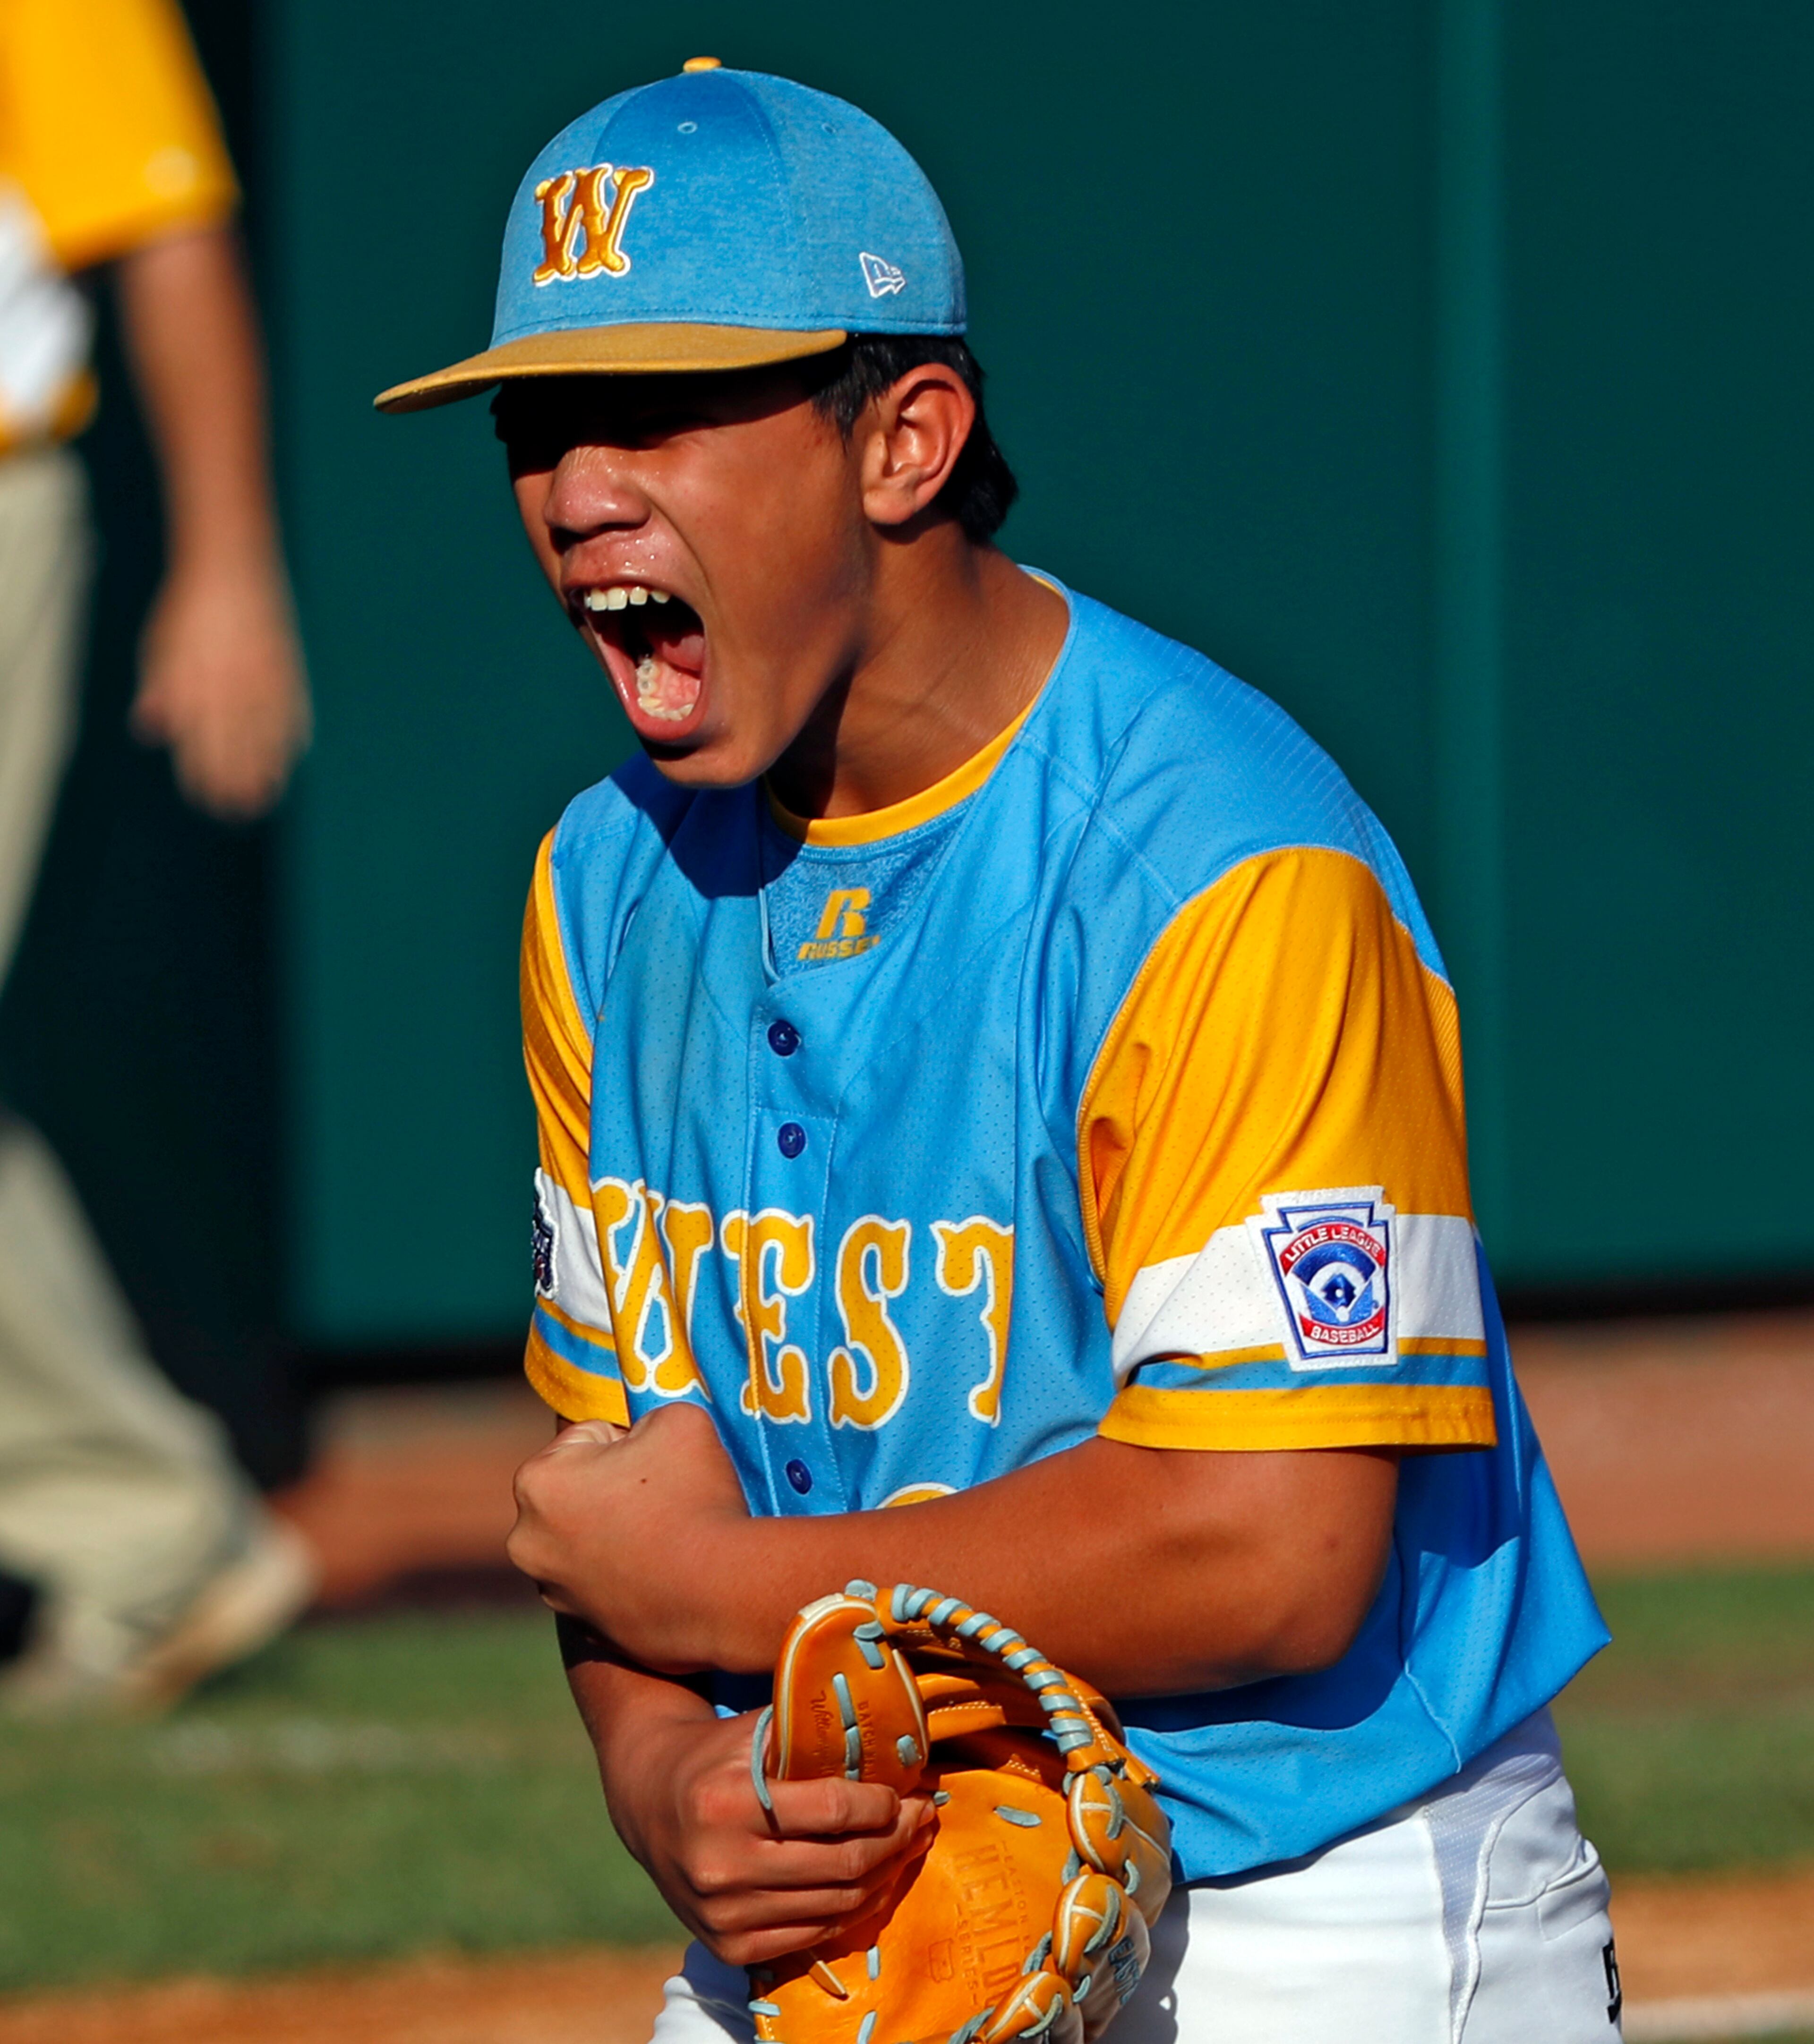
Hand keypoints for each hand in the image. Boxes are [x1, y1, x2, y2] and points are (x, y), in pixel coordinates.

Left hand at [132, 556, 310, 817]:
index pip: (196, 740)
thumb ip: (158, 690)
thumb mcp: (160, 646)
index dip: (201, 773)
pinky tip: (294, 755)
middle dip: (235, 781)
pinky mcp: (285, 666)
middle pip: (232, 745)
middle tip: (239, 809)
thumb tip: (150, 731)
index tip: (205, 799)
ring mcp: (260, 677)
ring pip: (264, 734)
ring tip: (268, 795)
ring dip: (267, 769)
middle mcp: (226, 683)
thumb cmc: (189, 609)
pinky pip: (292, 709)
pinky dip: (293, 735)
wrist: (231, 566)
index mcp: (191, 680)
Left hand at [508, 1403, 752, 1670]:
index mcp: (537, 1482)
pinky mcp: (584, 1630)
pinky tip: (665, 1574)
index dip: (631, 1442)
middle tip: (666, 1497)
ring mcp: (552, 1592)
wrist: (722, 1593)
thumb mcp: (678, 1419)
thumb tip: (643, 1437)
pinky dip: (628, 1576)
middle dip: (615, 1488)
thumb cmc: (694, 1496)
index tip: (660, 1463)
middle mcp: (527, 1541)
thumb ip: (647, 1415)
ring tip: (668, 1539)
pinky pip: (605, 1585)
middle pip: (580, 1491)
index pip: (588, 1437)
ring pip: (589, 1540)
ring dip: (619, 1534)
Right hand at [597, 1689, 932, 1967]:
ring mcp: (725, 1914)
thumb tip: (891, 1735)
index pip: (831, 1811)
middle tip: (923, 1817)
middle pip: (842, 1863)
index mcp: (726, 1803)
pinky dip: (853, 1908)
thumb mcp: (753, 1730)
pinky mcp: (729, 1946)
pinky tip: (873, 1880)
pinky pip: (814, 1932)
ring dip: (885, 1875)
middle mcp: (722, 1865)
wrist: (646, 1802)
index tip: (909, 1791)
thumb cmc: (713, 1756)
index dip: (882, 1804)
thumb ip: (811, 1733)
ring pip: (837, 1904)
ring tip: (908, 1846)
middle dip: (897, 1840)